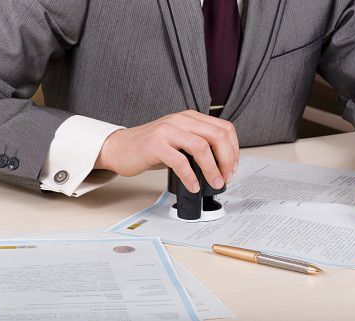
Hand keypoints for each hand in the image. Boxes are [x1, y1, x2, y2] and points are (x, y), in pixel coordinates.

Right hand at [95, 110, 238, 192]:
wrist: (120, 148)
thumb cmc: (150, 147)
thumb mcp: (179, 140)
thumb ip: (199, 146)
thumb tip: (222, 166)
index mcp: (190, 118)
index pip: (224, 128)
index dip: (233, 150)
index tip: (232, 167)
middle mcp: (181, 120)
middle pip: (217, 136)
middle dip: (227, 160)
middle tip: (226, 177)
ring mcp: (167, 131)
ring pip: (202, 147)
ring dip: (213, 169)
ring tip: (214, 183)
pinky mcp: (155, 145)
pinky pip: (180, 161)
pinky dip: (191, 177)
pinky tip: (193, 185)